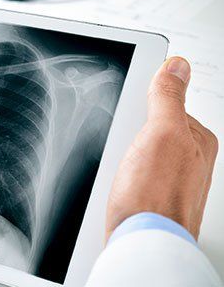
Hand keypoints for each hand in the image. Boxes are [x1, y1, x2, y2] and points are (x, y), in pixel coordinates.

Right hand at [106, 56, 217, 240]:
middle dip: (125, 133)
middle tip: (125, 149)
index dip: (141, 103)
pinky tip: (115, 183)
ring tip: (120, 171)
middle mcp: (184, 157)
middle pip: (142, 125)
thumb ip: (169, 97)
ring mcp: (164, 176)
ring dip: (116, 156)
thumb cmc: (157, 198)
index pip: (163, 102)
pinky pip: (123, 169)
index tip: (130, 115)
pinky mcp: (145, 192)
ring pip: (129, 149)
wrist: (141, 244)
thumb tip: (176, 65)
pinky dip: (114, 173)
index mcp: (196, 138)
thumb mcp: (163, 134)